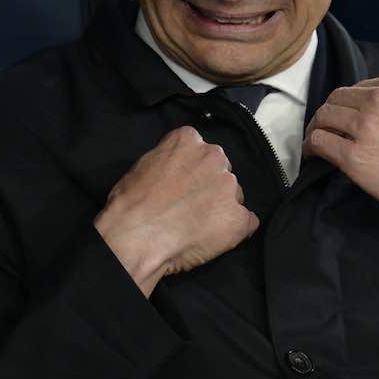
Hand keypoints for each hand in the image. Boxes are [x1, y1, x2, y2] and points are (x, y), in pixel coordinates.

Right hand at [94, 126, 258, 297]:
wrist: (135, 236)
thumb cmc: (131, 204)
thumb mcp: (145, 163)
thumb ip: (170, 158)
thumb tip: (178, 169)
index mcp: (189, 140)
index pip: (201, 151)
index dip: (193, 171)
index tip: (184, 185)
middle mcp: (214, 157)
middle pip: (222, 171)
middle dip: (211, 187)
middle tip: (191, 207)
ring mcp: (229, 187)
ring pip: (234, 196)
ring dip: (221, 208)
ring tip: (196, 227)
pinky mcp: (238, 218)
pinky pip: (247, 222)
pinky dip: (235, 230)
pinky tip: (214, 238)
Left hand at [304, 72, 378, 253]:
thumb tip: (368, 114)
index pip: (357, 89)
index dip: (347, 106)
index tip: (344, 120)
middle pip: (335, 100)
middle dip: (328, 117)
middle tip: (325, 133)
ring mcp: (366, 128)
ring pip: (323, 119)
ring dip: (317, 132)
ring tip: (318, 146)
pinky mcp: (355, 157)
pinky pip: (319, 143)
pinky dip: (312, 149)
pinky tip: (315, 158)